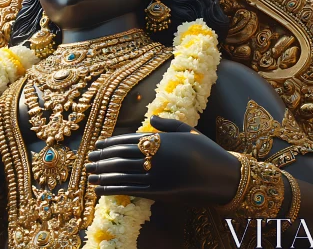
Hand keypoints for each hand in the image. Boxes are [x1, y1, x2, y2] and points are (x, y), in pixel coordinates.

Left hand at [85, 116, 239, 205]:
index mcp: (163, 140)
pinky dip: (113, 188)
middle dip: (103, 159)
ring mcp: (158, 174)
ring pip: (123, 173)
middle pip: (122, 156)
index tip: (97, 145)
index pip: (129, 140)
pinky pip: (131, 190)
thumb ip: (168, 125)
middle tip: (88, 161)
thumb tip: (150, 121)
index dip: (111, 143)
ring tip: (90, 175)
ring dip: (103, 174)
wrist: (223, 176)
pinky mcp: (160, 192)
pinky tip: (101, 189)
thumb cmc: (207, 151)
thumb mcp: (189, 132)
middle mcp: (158, 156)